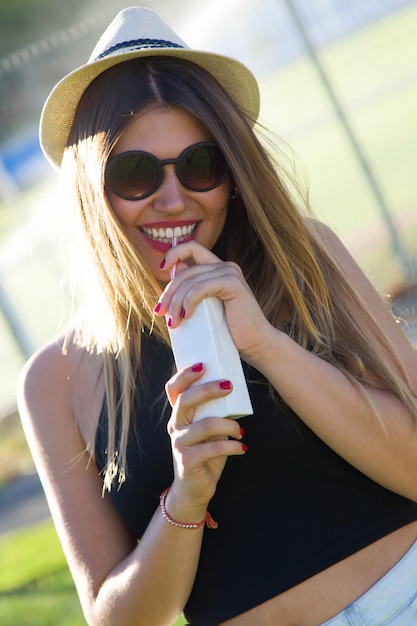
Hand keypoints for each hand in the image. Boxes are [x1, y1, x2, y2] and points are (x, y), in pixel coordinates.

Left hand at [155, 241, 274, 364]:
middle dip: (169, 293)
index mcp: (219, 268)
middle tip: (161, 312)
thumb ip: (192, 290)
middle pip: (185, 271)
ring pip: (190, 281)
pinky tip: (186, 316)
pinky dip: (188, 302)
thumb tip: (172, 272)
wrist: (255, 343)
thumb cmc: (230, 330)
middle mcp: (225, 266)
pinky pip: (200, 288)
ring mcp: (230, 273)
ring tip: (174, 323)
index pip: (191, 248)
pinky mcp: (233, 284)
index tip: (161, 269)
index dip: (173, 253)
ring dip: (176, 302)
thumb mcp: (204, 308)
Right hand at [165, 362, 245, 515]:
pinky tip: (242, 448)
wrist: (193, 489)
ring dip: (229, 426)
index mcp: (179, 415)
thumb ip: (213, 412)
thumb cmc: (205, 454)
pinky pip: (213, 448)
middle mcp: (175, 426)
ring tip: (241, 431)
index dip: (184, 375)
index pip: (174, 389)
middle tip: (229, 385)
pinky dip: (232, 446)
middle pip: (187, 400)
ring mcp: (179, 443)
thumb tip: (232, 390)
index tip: (202, 365)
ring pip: (205, 425)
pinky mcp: (187, 460)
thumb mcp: (208, 430)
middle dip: (209, 390)